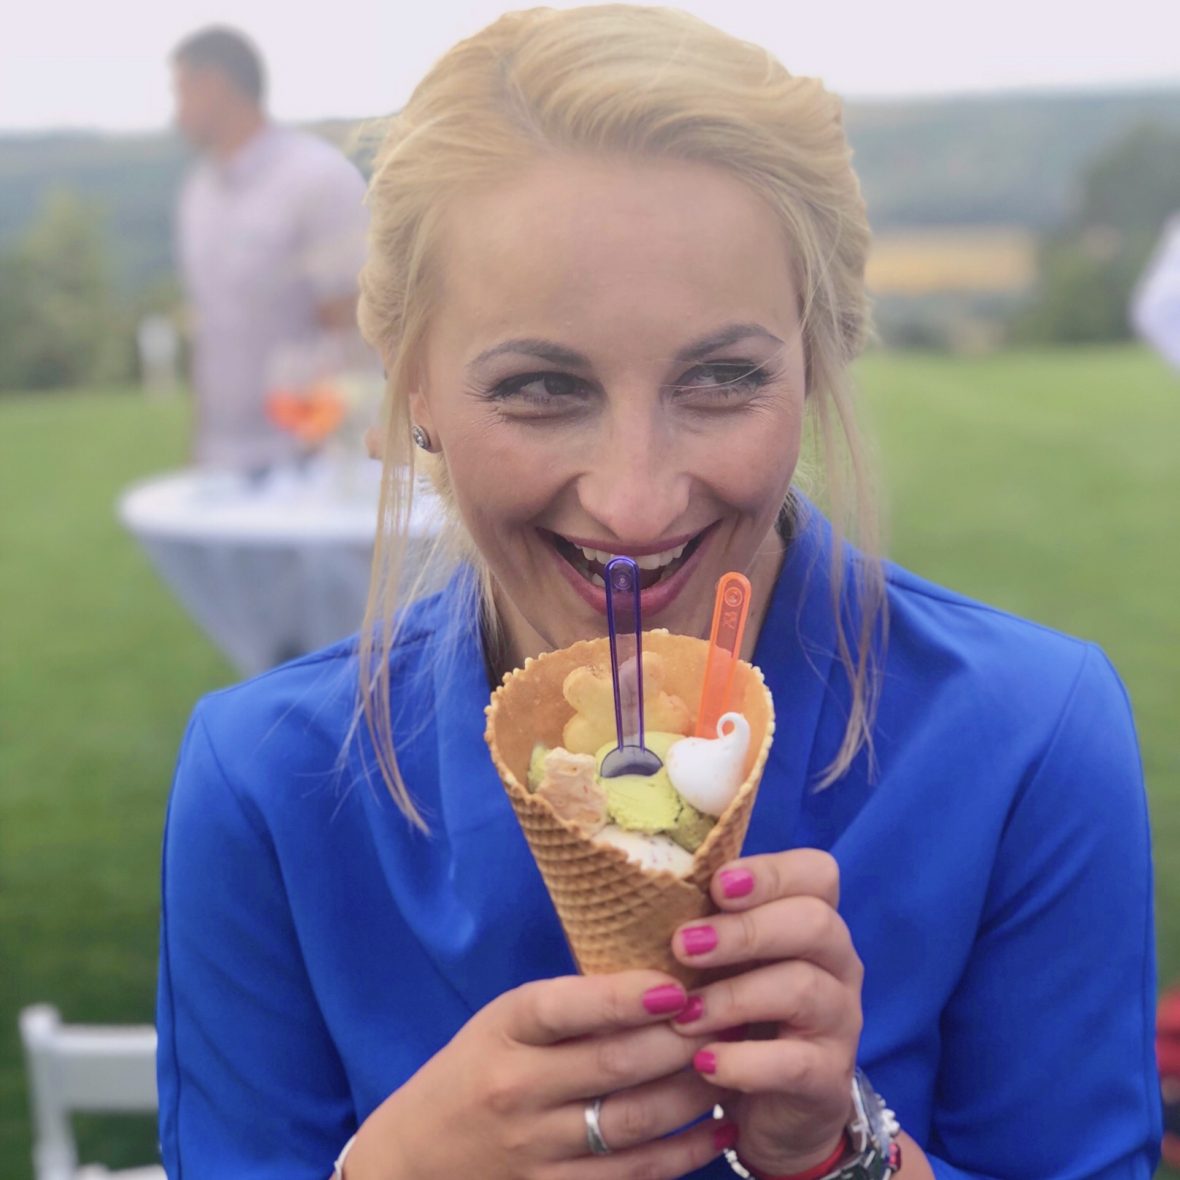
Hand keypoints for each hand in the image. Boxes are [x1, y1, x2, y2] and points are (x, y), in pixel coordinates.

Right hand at [345, 970, 736, 1178]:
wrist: (413, 1161)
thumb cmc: (475, 1071)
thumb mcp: (504, 1022)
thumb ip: (571, 1006)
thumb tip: (664, 982)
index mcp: (505, 1029)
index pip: (569, 1005)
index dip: (629, 996)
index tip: (680, 986)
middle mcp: (517, 1089)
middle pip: (616, 1064)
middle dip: (683, 1042)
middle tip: (730, 1020)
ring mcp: (534, 1150)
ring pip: (634, 1123)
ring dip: (695, 1095)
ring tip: (735, 1067)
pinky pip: (633, 1177)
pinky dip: (685, 1154)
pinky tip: (720, 1129)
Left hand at [669, 850, 862, 1175]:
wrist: (773, 1108)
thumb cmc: (739, 1014)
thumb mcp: (725, 963)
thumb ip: (705, 924)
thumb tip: (642, 891)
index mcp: (811, 921)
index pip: (816, 872)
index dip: (770, 872)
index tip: (717, 885)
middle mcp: (837, 964)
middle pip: (815, 923)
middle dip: (745, 930)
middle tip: (683, 946)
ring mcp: (840, 1021)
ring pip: (804, 987)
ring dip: (735, 996)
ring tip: (683, 1013)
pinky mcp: (829, 1078)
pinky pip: (797, 1063)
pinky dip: (746, 1062)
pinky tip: (704, 1062)